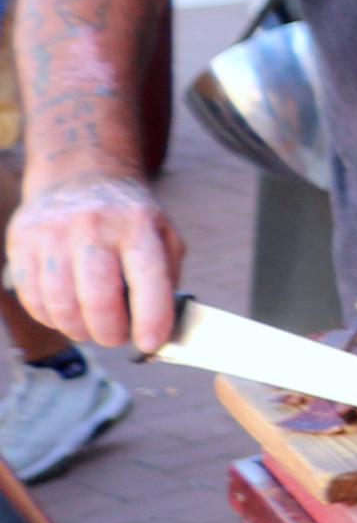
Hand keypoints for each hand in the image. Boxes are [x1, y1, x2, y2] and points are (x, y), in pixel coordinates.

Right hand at [7, 175, 183, 352]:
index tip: (150, 344)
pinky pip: (33, 299)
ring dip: (78, 330)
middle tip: (116, 337)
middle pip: (97, 299)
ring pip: (60, 305)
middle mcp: (94, 227)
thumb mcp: (162, 234)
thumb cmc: (127, 218)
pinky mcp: (23, 244)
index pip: (148, 278)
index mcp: (138, 225)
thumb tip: (161, 328)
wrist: (80, 177)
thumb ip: (166, 278)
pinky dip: (50, 318)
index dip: (150, 319)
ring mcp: (54, 234)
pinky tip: (65, 312)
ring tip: (90, 328)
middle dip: (109, 333)